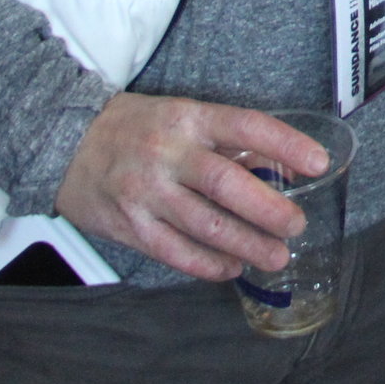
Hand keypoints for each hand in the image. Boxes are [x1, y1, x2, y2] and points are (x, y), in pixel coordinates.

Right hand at [53, 93, 326, 281]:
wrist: (65, 142)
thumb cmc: (137, 127)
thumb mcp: (185, 115)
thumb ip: (230, 140)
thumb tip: (281, 163)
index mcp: (189, 117)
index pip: (247, 126)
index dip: (286, 144)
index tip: (319, 163)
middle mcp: (168, 153)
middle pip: (227, 184)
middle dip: (269, 209)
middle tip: (297, 226)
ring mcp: (146, 192)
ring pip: (205, 225)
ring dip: (246, 245)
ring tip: (275, 257)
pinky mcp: (129, 225)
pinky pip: (176, 252)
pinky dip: (208, 264)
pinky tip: (232, 268)